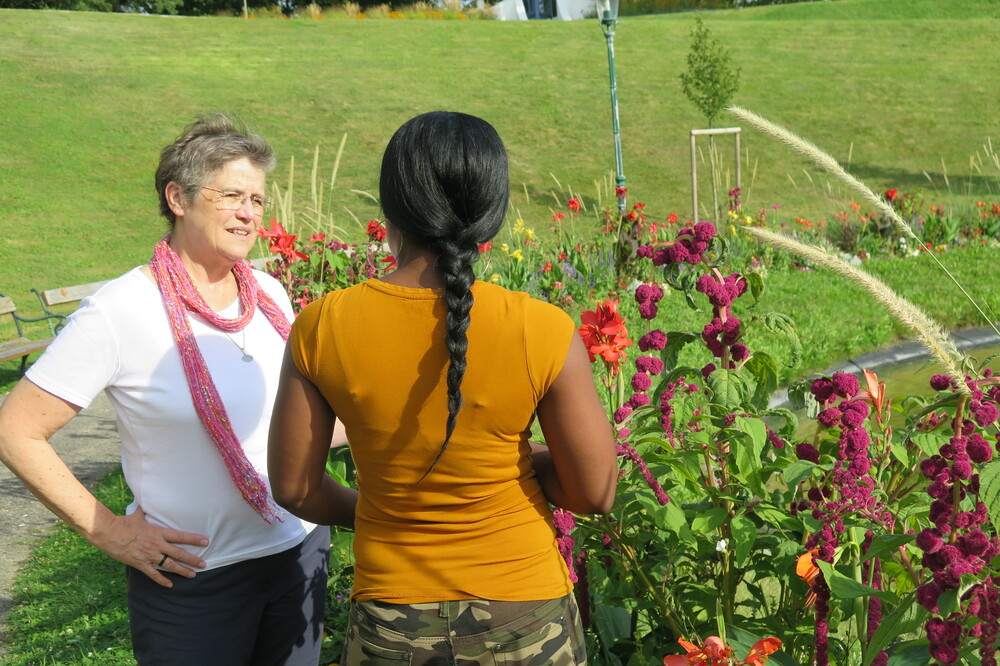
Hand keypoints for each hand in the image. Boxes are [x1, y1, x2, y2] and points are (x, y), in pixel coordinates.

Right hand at [94, 508, 209, 587]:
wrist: (109, 533)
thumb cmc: (124, 523)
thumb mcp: (138, 515)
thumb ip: (146, 511)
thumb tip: (146, 502)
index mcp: (159, 532)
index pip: (181, 536)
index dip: (194, 539)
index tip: (206, 542)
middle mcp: (157, 545)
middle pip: (179, 553)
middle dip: (193, 559)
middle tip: (204, 564)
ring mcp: (149, 555)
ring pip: (170, 565)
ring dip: (182, 571)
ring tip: (193, 575)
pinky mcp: (140, 564)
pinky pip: (153, 574)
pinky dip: (162, 580)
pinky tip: (170, 585)